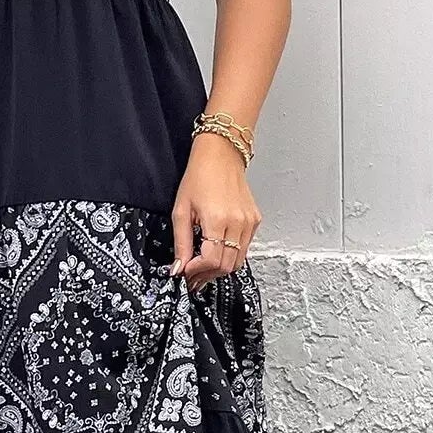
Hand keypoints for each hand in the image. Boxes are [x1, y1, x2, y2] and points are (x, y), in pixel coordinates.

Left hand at [169, 133, 261, 292]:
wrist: (221, 156)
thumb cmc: (200, 176)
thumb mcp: (181, 210)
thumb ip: (181, 242)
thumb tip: (178, 268)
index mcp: (218, 219)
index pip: (211, 260)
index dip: (197, 271)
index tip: (186, 273)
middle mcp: (237, 222)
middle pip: (226, 265)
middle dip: (207, 274)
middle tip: (193, 276)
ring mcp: (249, 222)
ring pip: (237, 261)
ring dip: (219, 268)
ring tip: (203, 268)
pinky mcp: (254, 221)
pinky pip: (244, 248)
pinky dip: (231, 255)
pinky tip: (217, 251)